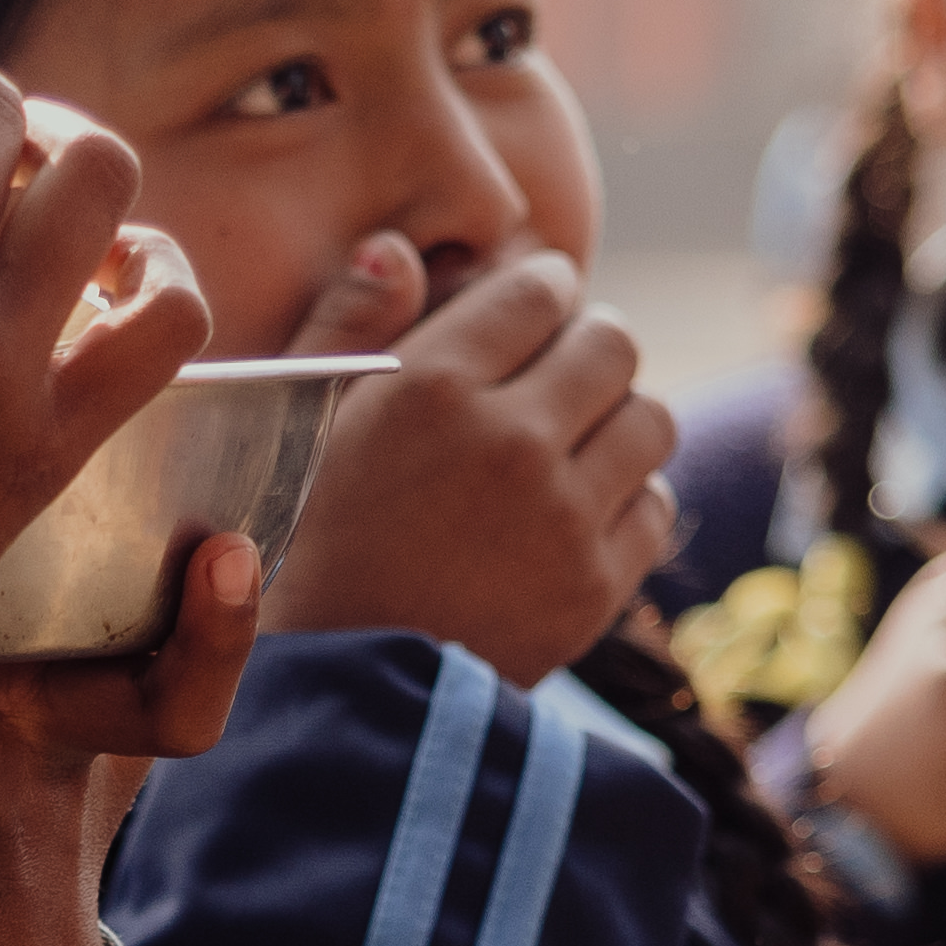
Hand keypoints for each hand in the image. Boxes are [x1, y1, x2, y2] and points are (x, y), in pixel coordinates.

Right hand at [253, 245, 671, 675]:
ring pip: (650, 420)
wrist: (325, 698)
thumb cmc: (288, 551)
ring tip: (575, 441)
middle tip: (559, 372)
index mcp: (431, 388)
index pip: (539, 291)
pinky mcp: (595, 590)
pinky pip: (656, 506)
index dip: (540, 291)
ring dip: (618, 420)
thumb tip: (401, 247)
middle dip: (589, 347)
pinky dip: (628, 499)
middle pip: (614, 345)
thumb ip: (348, 326)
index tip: (532, 307)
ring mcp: (563, 519)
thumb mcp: (296, 426)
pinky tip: (578, 512)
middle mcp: (512, 442)